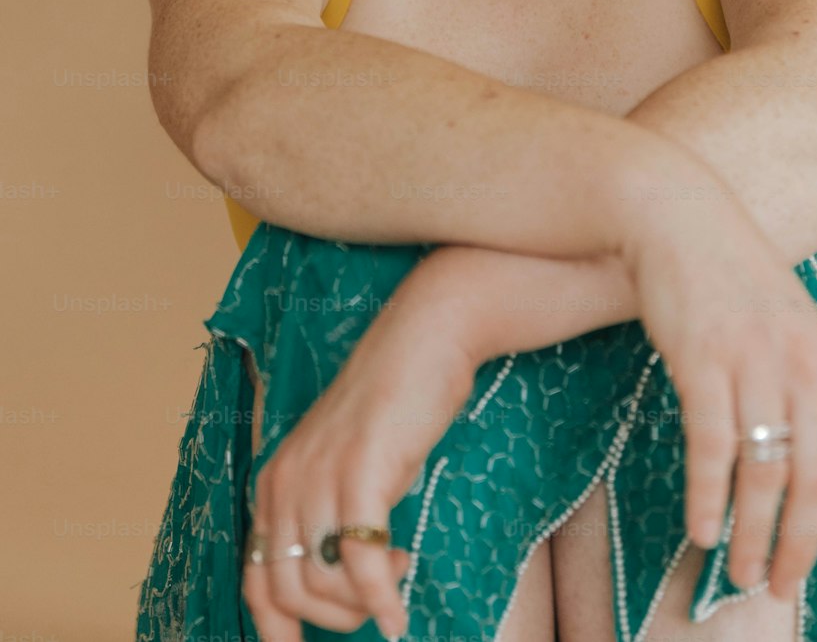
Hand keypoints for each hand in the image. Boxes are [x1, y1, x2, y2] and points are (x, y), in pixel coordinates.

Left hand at [242, 274, 476, 640]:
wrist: (423, 340)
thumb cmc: (394, 405)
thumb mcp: (344, 464)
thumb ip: (326, 514)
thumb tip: (335, 584)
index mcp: (275, 482)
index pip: (256, 581)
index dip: (278, 629)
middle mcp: (286, 482)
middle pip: (289, 593)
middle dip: (334, 618)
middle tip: (374, 601)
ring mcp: (320, 477)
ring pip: (322, 585)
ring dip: (362, 603)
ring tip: (396, 569)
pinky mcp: (360, 472)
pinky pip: (361, 564)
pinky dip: (381, 601)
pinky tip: (399, 613)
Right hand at [622, 194, 816, 603]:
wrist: (679, 214)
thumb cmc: (728, 279)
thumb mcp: (788, 329)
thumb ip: (806, 388)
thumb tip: (809, 467)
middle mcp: (802, 365)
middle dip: (800, 545)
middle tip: (777, 587)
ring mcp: (753, 359)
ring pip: (766, 470)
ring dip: (752, 533)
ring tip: (737, 571)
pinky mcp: (703, 356)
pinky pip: (712, 443)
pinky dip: (709, 495)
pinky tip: (701, 529)